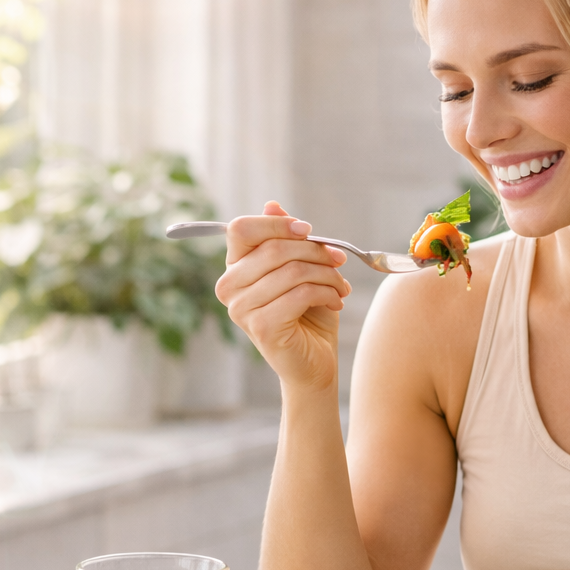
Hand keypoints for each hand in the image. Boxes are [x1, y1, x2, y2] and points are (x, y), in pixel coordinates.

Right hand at [215, 201, 351, 391]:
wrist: (315, 364)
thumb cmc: (307, 316)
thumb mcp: (299, 270)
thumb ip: (284, 240)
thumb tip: (273, 205)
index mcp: (234, 269)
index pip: (242, 228)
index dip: (278, 224)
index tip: (310, 231)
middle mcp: (228, 288)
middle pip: (274, 248)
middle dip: (316, 251)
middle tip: (339, 261)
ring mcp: (241, 309)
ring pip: (293, 270)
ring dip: (327, 274)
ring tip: (341, 286)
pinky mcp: (261, 327)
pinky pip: (301, 293)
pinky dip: (327, 292)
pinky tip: (336, 301)